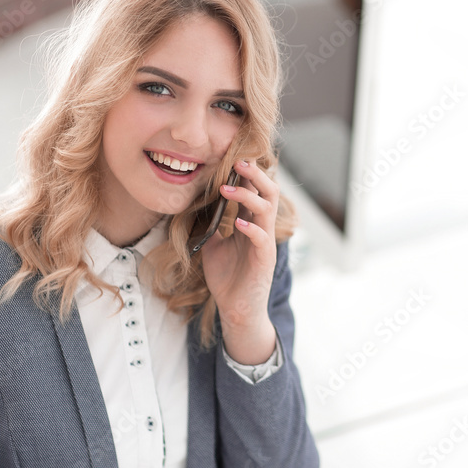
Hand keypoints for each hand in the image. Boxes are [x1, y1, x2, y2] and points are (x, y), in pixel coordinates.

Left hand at [201, 158, 278, 363]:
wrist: (236, 310)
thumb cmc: (227, 277)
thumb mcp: (214, 244)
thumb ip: (213, 224)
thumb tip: (198, 204)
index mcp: (252, 223)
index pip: (255, 190)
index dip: (246, 173)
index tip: (230, 157)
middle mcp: (262, 229)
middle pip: (269, 192)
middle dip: (255, 175)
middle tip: (237, 161)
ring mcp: (265, 244)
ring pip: (267, 210)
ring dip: (248, 196)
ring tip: (227, 189)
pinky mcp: (264, 261)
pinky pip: (262, 239)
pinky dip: (251, 228)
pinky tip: (238, 223)